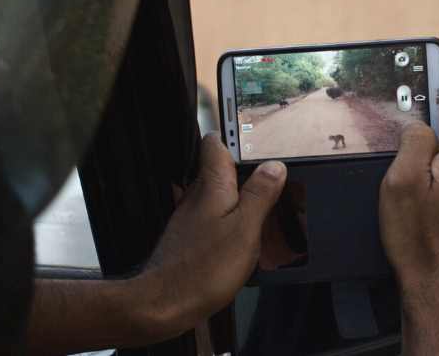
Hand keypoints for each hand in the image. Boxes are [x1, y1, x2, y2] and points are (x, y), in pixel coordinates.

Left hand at [131, 135, 286, 337]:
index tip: (255, 136)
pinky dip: (229, 222)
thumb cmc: (205, 267)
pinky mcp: (187, 239)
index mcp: (211, 186)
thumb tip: (275, 165)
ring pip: (216, 196)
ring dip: (238, 198)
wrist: (163, 304)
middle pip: (218, 170)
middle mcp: (196, 196)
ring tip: (266, 210)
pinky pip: (212, 219)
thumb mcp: (245, 229)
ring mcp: (188, 218)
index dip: (233, 135)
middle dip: (243, 171)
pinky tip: (244, 240)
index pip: (214, 144)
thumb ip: (260, 195)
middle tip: (273, 179)